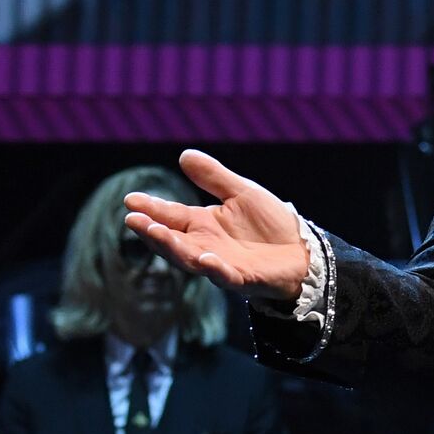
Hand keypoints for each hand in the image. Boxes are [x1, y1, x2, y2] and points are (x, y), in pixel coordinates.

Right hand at [123, 150, 309, 303]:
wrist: (303, 251)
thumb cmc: (271, 224)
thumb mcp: (242, 193)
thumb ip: (214, 178)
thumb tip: (184, 154)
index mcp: (203, 224)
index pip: (171, 215)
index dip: (151, 208)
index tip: (130, 200)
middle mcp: (206, 245)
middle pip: (172, 239)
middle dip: (152, 230)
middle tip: (132, 220)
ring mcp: (222, 264)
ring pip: (190, 258)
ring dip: (172, 247)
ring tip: (155, 233)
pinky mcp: (244, 278)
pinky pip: (225, 275)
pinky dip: (214, 268)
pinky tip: (205, 258)